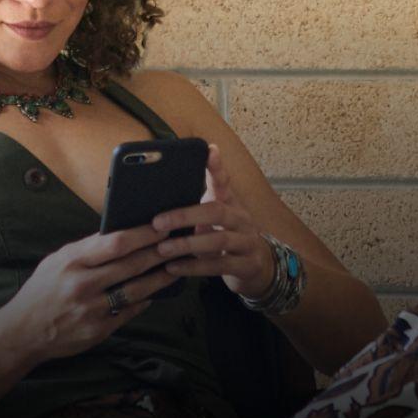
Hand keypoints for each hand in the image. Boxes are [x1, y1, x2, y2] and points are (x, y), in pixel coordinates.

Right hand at [1, 223, 181, 364]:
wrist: (22, 332)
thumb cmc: (42, 290)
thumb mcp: (57, 261)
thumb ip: (86, 249)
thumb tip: (121, 234)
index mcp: (72, 262)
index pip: (115, 243)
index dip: (142, 234)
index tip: (160, 227)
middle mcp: (83, 284)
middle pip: (131, 264)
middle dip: (158, 252)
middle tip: (177, 243)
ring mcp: (92, 309)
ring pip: (136, 290)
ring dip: (159, 278)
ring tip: (174, 267)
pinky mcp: (98, 330)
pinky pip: (129, 312)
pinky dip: (144, 301)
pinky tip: (155, 292)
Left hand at [150, 143, 275, 299]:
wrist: (260, 267)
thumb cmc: (228, 238)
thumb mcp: (215, 221)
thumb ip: (195, 210)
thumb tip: (158, 205)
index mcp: (231, 204)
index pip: (224, 181)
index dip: (217, 166)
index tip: (208, 150)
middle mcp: (242, 219)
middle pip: (217, 210)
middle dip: (185, 215)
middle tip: (158, 222)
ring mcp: (247, 242)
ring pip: (219, 239)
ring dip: (188, 244)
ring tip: (162, 249)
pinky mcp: (247, 265)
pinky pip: (219, 265)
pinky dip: (194, 267)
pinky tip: (173, 268)